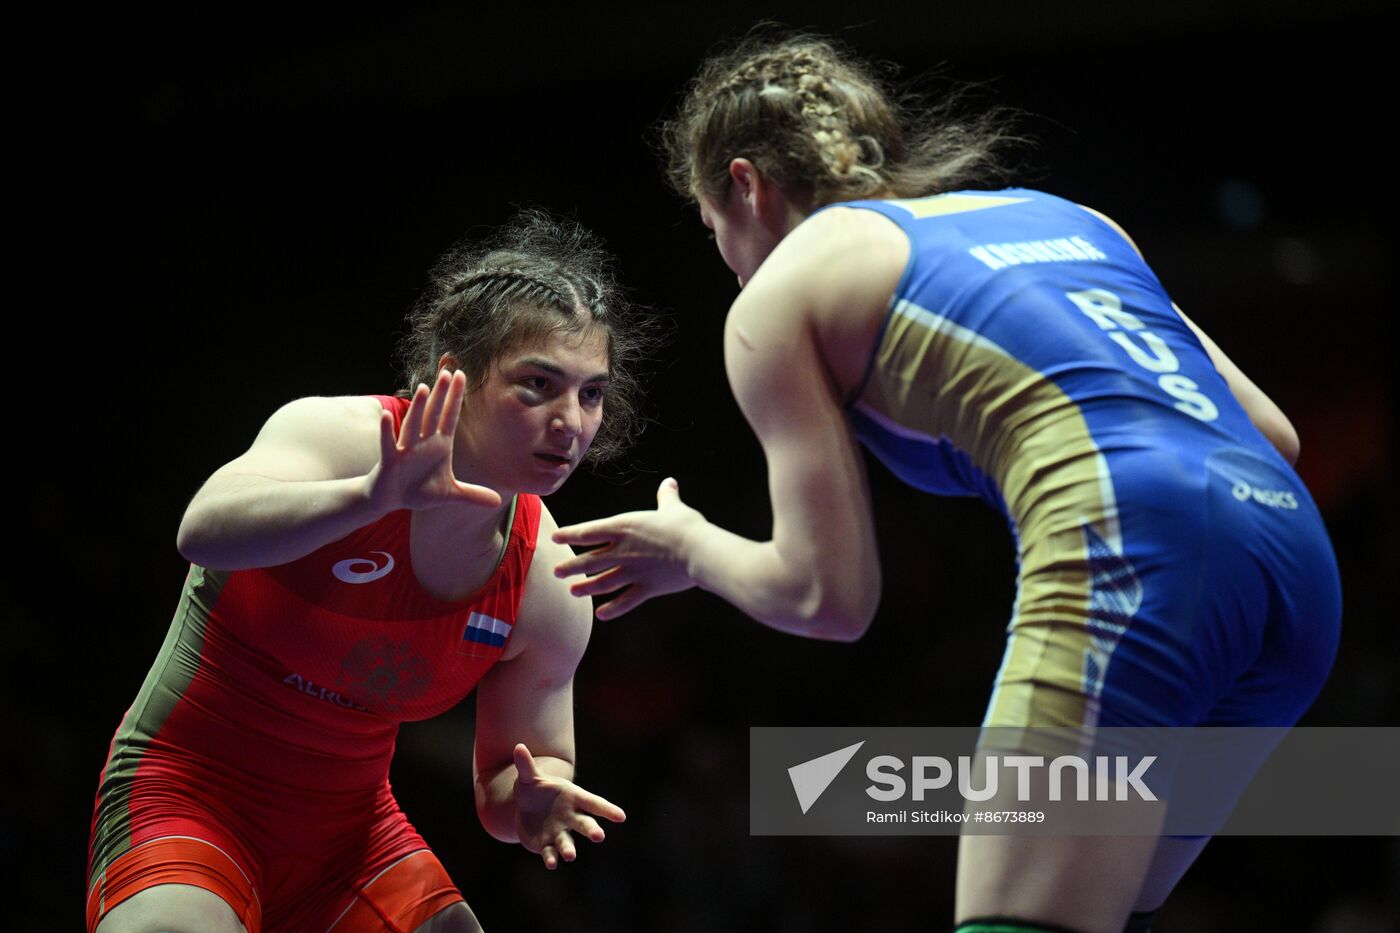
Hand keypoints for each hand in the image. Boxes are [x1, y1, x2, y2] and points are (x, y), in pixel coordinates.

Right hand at [365, 370, 500, 512]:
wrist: (390, 499)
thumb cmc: (418, 490)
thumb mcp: (449, 494)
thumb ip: (472, 495)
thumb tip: (497, 502)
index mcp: (439, 445)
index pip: (450, 417)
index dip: (455, 398)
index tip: (461, 375)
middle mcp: (423, 442)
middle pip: (433, 414)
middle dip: (441, 395)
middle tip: (448, 372)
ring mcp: (405, 449)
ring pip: (413, 425)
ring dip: (418, 408)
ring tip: (424, 388)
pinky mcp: (389, 461)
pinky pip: (388, 444)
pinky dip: (388, 431)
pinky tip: (387, 416)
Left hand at [512, 744, 624, 868]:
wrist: (526, 807)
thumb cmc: (535, 788)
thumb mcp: (529, 776)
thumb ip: (526, 765)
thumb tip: (519, 746)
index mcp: (573, 797)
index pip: (593, 803)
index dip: (607, 809)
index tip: (621, 817)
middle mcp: (570, 817)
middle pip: (585, 824)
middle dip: (592, 830)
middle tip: (599, 836)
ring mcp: (560, 832)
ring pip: (568, 842)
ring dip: (569, 849)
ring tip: (571, 856)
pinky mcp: (546, 845)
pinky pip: (550, 853)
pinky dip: (551, 858)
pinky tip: (552, 863)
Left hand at [552, 478, 703, 618]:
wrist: (697, 550)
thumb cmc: (685, 526)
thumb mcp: (674, 508)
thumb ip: (667, 497)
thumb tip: (669, 482)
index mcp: (624, 527)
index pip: (589, 532)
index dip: (570, 535)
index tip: (556, 538)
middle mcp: (623, 550)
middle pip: (590, 560)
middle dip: (571, 566)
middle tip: (556, 572)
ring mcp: (632, 571)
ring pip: (602, 582)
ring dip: (586, 587)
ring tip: (573, 591)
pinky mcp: (646, 588)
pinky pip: (625, 601)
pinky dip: (612, 608)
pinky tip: (601, 614)